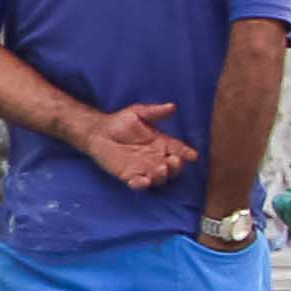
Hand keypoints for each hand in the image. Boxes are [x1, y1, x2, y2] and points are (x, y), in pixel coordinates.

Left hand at [75, 100, 193, 190]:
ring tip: (160, 169)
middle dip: (176, 167)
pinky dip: (142, 184)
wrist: (97, 132)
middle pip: (172, 167)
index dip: (186, 153)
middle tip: (173, 162)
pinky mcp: (129, 175)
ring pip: (158, 177)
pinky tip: (144, 181)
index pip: (178, 149)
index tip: (192, 156)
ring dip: (161, 176)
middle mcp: (155, 157)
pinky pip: (138, 183)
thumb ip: (155, 111)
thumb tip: (172, 106)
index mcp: (161, 143)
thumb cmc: (119, 122)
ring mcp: (143, 168)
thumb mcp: (138, 112)